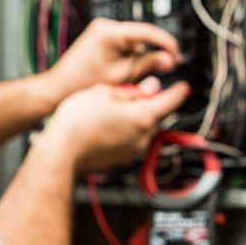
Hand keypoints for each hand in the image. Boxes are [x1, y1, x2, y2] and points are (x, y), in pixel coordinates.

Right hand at [41, 77, 189, 173]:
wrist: (61, 152)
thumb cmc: (78, 120)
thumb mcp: (105, 92)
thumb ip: (133, 90)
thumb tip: (151, 88)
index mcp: (143, 116)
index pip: (172, 101)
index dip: (178, 91)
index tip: (183, 86)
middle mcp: (143, 136)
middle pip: (157, 115)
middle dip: (152, 102)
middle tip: (136, 91)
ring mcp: (134, 150)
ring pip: (145, 127)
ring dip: (138, 117)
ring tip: (114, 108)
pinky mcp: (123, 159)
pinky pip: (133, 139)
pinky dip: (128, 130)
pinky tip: (108, 124)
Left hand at [45, 18, 183, 101]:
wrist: (58, 88)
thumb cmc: (82, 83)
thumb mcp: (120, 76)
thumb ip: (146, 65)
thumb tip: (169, 59)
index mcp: (109, 32)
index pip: (147, 31)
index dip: (166, 44)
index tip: (177, 56)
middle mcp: (105, 27)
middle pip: (142, 37)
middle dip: (154, 53)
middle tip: (165, 69)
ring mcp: (102, 32)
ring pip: (134, 44)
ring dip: (140, 59)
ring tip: (135, 77)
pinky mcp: (101, 40)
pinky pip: (124, 47)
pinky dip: (130, 60)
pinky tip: (125, 74)